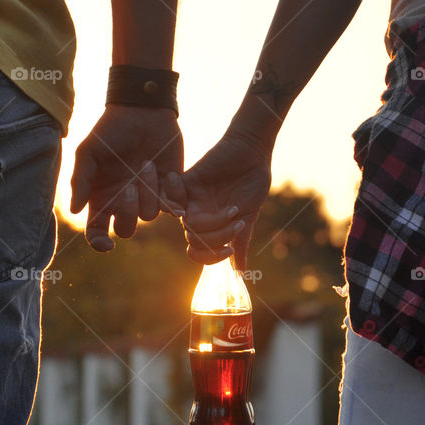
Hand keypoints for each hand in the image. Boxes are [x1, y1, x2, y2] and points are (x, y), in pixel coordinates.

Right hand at [71, 105, 183, 251]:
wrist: (143, 110)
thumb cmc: (111, 129)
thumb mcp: (88, 152)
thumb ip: (80, 180)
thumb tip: (76, 211)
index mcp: (102, 197)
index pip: (98, 231)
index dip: (100, 243)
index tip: (107, 244)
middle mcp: (125, 202)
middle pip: (127, 229)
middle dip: (129, 213)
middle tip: (129, 186)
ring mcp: (148, 196)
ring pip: (150, 216)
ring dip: (149, 193)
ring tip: (147, 163)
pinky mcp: (171, 188)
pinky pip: (174, 206)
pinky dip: (173, 194)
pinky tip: (168, 173)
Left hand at [169, 130, 271, 269]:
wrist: (253, 151)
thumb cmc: (253, 182)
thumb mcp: (249, 216)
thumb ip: (240, 242)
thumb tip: (239, 273)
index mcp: (212, 227)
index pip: (200, 252)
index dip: (212, 257)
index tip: (229, 250)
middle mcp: (200, 216)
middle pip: (195, 240)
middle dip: (218, 236)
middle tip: (237, 221)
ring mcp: (192, 200)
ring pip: (189, 224)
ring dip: (213, 222)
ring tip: (232, 209)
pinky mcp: (186, 181)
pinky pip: (171, 196)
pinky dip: (174, 196)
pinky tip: (187, 194)